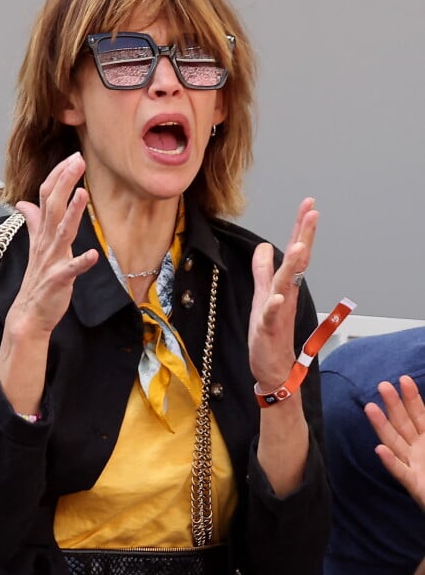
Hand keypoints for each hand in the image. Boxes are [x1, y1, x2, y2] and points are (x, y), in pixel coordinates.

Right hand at [8, 152, 98, 335]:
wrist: (29, 314)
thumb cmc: (37, 280)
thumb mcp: (36, 246)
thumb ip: (33, 222)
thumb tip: (24, 203)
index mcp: (43, 233)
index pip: (46, 196)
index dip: (59, 176)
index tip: (73, 157)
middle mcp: (46, 242)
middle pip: (53, 206)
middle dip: (65, 182)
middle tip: (78, 160)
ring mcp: (51, 261)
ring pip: (61, 232)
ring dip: (71, 213)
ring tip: (82, 194)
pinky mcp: (58, 280)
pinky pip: (70, 270)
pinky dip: (81, 262)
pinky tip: (93, 255)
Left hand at [248, 197, 317, 391]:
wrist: (272, 370)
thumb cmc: (269, 334)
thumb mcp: (262, 295)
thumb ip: (263, 271)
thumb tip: (264, 246)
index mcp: (284, 285)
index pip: (296, 252)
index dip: (301, 228)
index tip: (309, 204)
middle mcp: (285, 294)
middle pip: (297, 262)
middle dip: (304, 236)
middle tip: (313, 213)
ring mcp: (278, 311)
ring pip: (285, 285)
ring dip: (292, 266)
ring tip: (299, 247)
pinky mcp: (268, 329)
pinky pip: (271, 315)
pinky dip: (275, 305)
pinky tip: (278, 297)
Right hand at [365, 376, 424, 509]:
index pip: (419, 414)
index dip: (412, 397)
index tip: (404, 379)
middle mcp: (417, 449)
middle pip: (402, 423)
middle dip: (393, 405)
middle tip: (383, 385)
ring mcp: (413, 466)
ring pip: (395, 442)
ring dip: (382, 426)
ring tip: (370, 408)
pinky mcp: (414, 485)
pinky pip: (400, 472)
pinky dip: (390, 461)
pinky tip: (380, 449)